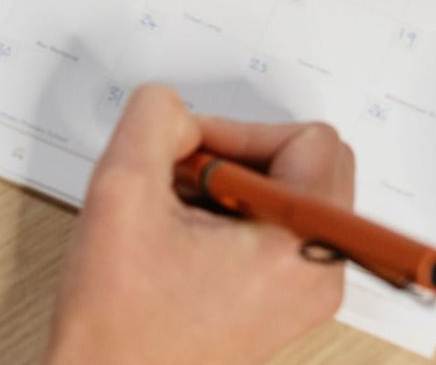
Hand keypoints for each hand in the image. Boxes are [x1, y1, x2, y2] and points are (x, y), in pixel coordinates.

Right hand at [45, 84, 354, 364]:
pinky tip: (186, 241)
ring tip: (181, 218)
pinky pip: (278, 224)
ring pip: (290, 189)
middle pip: (310, 161)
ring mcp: (305, 292)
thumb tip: (181, 112)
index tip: (190, 158)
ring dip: (233, 184)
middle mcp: (319, 275)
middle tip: (187, 184)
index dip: (238, 133)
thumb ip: (156, 118)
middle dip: (242, 156)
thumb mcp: (121, 189)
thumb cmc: (116, 324)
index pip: (309, 141)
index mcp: (300, 251)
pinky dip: (233, 214)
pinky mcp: (284, 301)